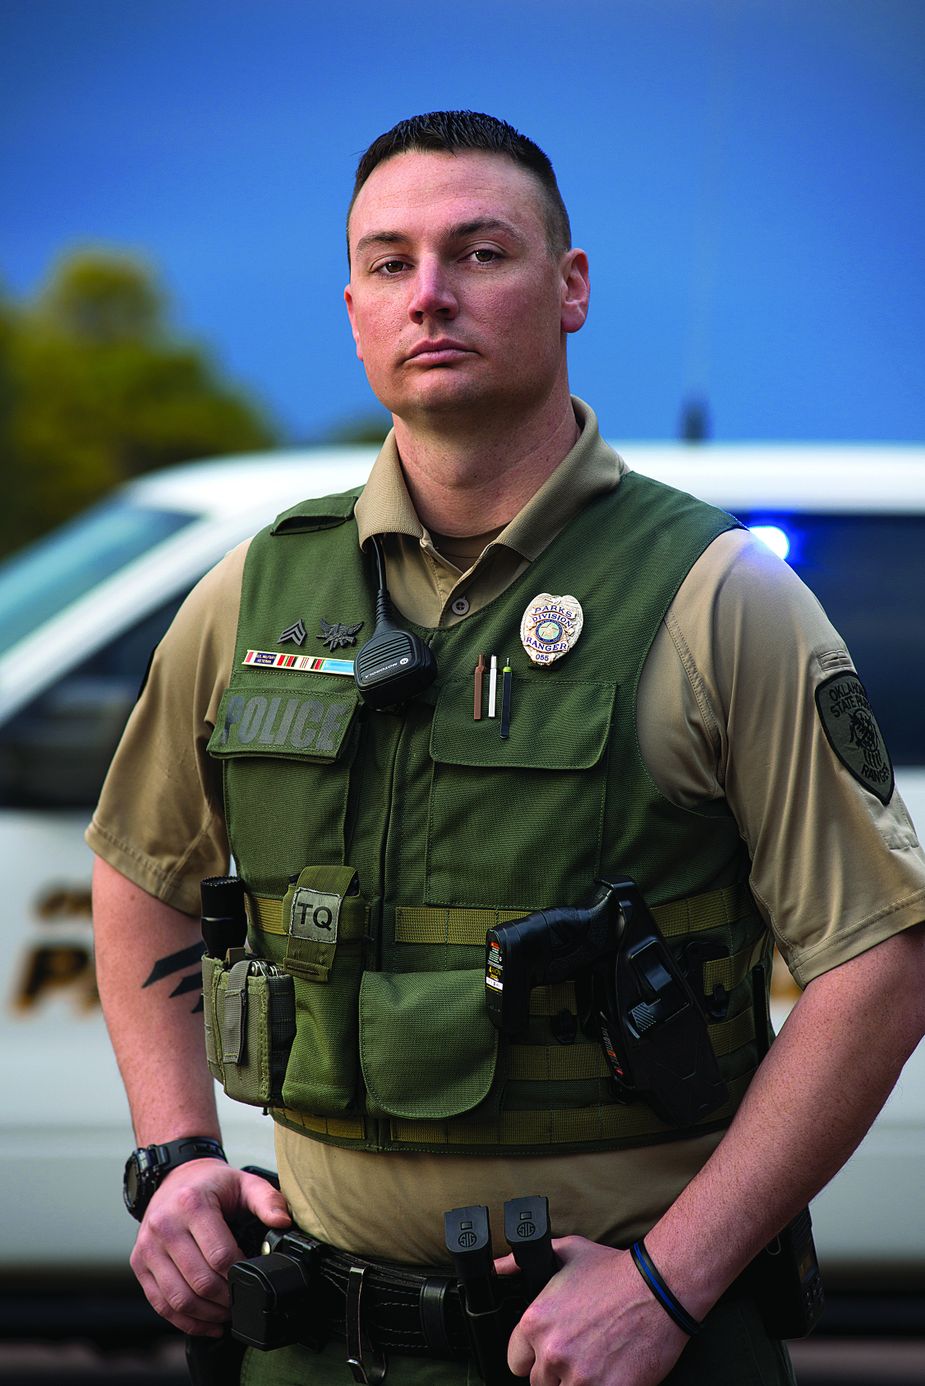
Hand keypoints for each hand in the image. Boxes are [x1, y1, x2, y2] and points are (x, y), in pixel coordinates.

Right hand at [130, 1160, 290, 1335]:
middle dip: (225, 1300)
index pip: (219, 1256)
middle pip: (199, 1281)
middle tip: (241, 1303)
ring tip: (226, 1315)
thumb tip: (282, 1222)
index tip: (252, 1279)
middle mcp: (165, 1226)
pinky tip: (205, 1323)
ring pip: (178, 1299)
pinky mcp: (139, 1264)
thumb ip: (267, 1200)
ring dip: (206, 1315)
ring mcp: (148, 1247)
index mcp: (191, 1205)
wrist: (174, 1177)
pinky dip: (184, 1321)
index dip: (239, 1275)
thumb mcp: (243, 1182)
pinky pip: (160, 1304)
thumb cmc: (211, 1184)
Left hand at [499, 1236, 689, 1385]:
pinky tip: (609, 1372)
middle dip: (556, 1372)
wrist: (659, 1288)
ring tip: (595, 1363)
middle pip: (539, 1383)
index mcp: (536, 1322)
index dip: (534, 1355)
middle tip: (580, 1354)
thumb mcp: (566, 1253)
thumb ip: (523, 1262)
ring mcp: (579, 1377)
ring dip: (576, 1382)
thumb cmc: (615, 1271)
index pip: (516, 1361)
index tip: (550, 1350)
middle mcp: (552, 1352)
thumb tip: (497, 1267)